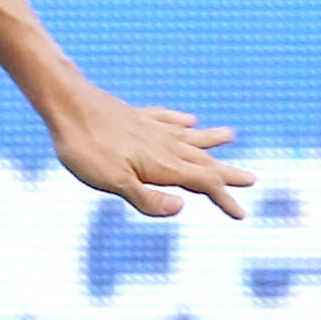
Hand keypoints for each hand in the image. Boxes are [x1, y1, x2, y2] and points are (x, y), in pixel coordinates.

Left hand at [51, 89, 252, 219]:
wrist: (67, 105)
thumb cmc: (86, 148)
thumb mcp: (113, 182)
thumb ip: (146, 198)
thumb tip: (182, 207)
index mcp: (163, 164)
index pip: (203, 184)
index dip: (223, 199)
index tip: (242, 214)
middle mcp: (164, 144)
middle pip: (203, 161)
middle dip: (227, 173)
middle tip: (252, 179)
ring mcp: (150, 128)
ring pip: (189, 137)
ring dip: (211, 142)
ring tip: (230, 137)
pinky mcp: (135, 116)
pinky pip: (167, 119)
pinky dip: (182, 121)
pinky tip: (188, 119)